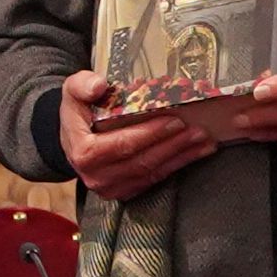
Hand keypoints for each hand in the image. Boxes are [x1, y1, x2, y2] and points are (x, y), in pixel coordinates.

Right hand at [59, 70, 213, 204]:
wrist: (73, 136)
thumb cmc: (78, 111)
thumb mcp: (72, 91)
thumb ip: (81, 85)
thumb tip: (98, 85)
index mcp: (84, 153)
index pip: (122, 145)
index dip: (150, 134)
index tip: (174, 121)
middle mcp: (97, 175)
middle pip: (143, 161)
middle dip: (174, 145)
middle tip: (198, 130)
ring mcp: (111, 188)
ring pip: (152, 173)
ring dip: (181, 157)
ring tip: (204, 141)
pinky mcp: (125, 191)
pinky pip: (155, 180)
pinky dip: (177, 165)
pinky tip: (195, 153)